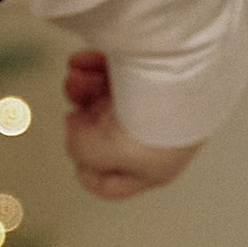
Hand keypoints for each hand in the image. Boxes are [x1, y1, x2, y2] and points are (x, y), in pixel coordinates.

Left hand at [63, 52, 202, 201]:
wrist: (173, 74)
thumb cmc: (145, 120)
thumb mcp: (93, 151)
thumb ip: (77, 147)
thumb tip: (77, 125)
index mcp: (151, 170)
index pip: (112, 184)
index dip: (85, 172)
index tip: (75, 153)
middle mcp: (158, 140)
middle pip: (107, 137)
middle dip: (82, 122)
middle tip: (74, 112)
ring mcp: (159, 105)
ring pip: (109, 101)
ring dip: (84, 90)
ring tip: (75, 80)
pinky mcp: (158, 72)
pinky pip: (119, 73)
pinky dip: (95, 67)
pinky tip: (81, 62)